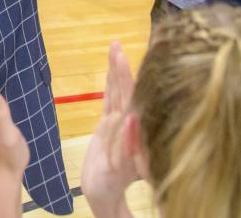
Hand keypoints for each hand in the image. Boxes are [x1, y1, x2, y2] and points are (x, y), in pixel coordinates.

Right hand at [80, 42, 139, 213]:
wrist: (104, 194)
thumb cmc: (116, 186)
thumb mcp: (126, 169)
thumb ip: (130, 146)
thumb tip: (131, 119)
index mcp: (136, 131)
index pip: (136, 100)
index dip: (134, 79)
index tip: (136, 58)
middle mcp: (129, 123)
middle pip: (126, 90)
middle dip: (122, 68)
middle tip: (118, 45)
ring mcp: (119, 122)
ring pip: (117, 91)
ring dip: (115, 69)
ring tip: (114, 47)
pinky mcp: (107, 125)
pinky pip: (108, 99)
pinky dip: (108, 83)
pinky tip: (110, 68)